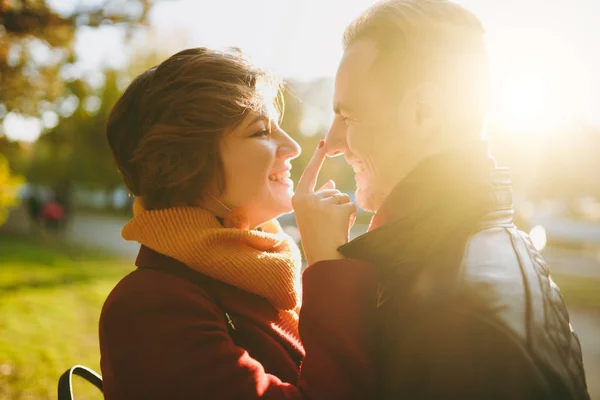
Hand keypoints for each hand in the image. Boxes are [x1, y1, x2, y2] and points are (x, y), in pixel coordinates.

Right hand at [292, 140, 356, 265]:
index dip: (318, 158)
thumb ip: (319, 198)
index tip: (324, 142)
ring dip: (343, 212)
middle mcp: (307, 198)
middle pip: (333, 191)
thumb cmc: (317, 238)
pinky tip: (341, 229)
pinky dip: (350, 217)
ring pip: (343, 198)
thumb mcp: (312, 216)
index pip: (310, 173)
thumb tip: (331, 183)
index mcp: (298, 198)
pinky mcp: (337, 210)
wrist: (323, 259)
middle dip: (336, 206)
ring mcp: (322, 204)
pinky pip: (351, 206)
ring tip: (333, 228)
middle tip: (327, 226)